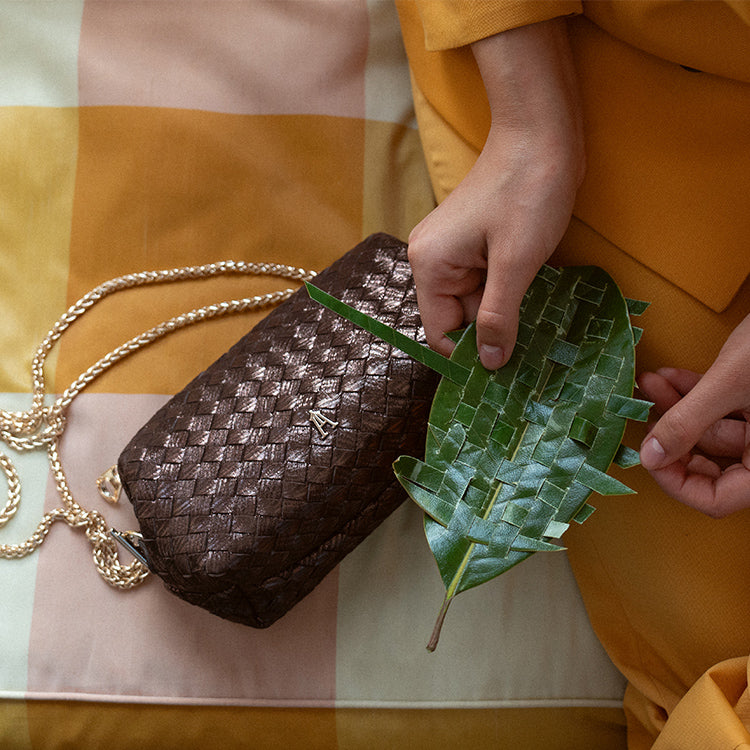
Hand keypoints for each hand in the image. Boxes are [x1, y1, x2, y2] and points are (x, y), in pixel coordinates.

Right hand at [407, 18, 583, 369]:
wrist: (542, 133)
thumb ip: (499, 318)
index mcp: (430, 266)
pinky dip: (508, 290)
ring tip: (537, 308)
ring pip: (476, 301)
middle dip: (494, 329)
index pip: (441, 332)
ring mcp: (451, 249)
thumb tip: (490, 365)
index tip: (508, 369)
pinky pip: (485, 281)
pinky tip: (532, 288)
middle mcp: (431, 260)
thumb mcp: (516, 263)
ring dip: (506, 308)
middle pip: (459, 318)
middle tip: (533, 340)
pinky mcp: (471, 242)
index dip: (472, 353)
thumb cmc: (528, 192)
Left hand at [638, 315, 749, 516]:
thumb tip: (650, 456)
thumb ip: (688, 422)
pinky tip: (668, 377)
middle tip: (645, 420)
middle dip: (670, 440)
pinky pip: (720, 410)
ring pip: (710, 432)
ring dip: (676, 409)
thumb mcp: (730, 384)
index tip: (647, 456)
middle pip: (709, 468)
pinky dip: (693, 395)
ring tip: (649, 385)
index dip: (675, 482)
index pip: (716, 500)